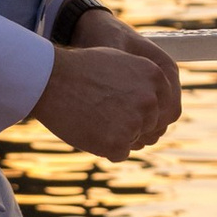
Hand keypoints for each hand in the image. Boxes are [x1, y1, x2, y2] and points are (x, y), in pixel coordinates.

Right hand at [31, 29, 181, 159]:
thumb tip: (155, 101)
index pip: (166, 109)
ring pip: (134, 140)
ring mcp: (136, 122)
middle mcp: (151, 100)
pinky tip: (88, 129)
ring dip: (117, 136)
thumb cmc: (80, 68)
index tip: (128, 112)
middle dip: (131, 125)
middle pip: (150, 126)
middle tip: (104, 115)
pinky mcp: (119, 143)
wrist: (50, 79)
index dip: (146, 114)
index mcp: (156, 77)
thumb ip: (143, 82)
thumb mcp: (121, 63)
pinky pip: (119, 153)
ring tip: (93, 118)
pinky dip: (104, 147)